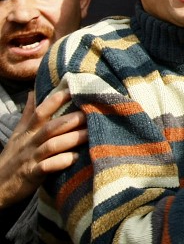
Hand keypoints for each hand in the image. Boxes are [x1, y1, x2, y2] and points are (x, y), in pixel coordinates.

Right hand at [0, 90, 87, 208]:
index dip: (55, 100)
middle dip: (71, 119)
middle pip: (51, 127)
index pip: (41, 112)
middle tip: (91, 112)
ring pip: (52, 145)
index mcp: (27, 132)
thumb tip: (32, 92)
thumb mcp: (17, 134)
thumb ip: (28, 114)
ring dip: (72, 138)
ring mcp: (30, 159)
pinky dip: (61, 162)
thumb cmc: (12, 158)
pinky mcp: (32, 175)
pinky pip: (47, 167)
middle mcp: (29, 143)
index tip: (72, 89)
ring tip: (91, 133)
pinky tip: (76, 158)